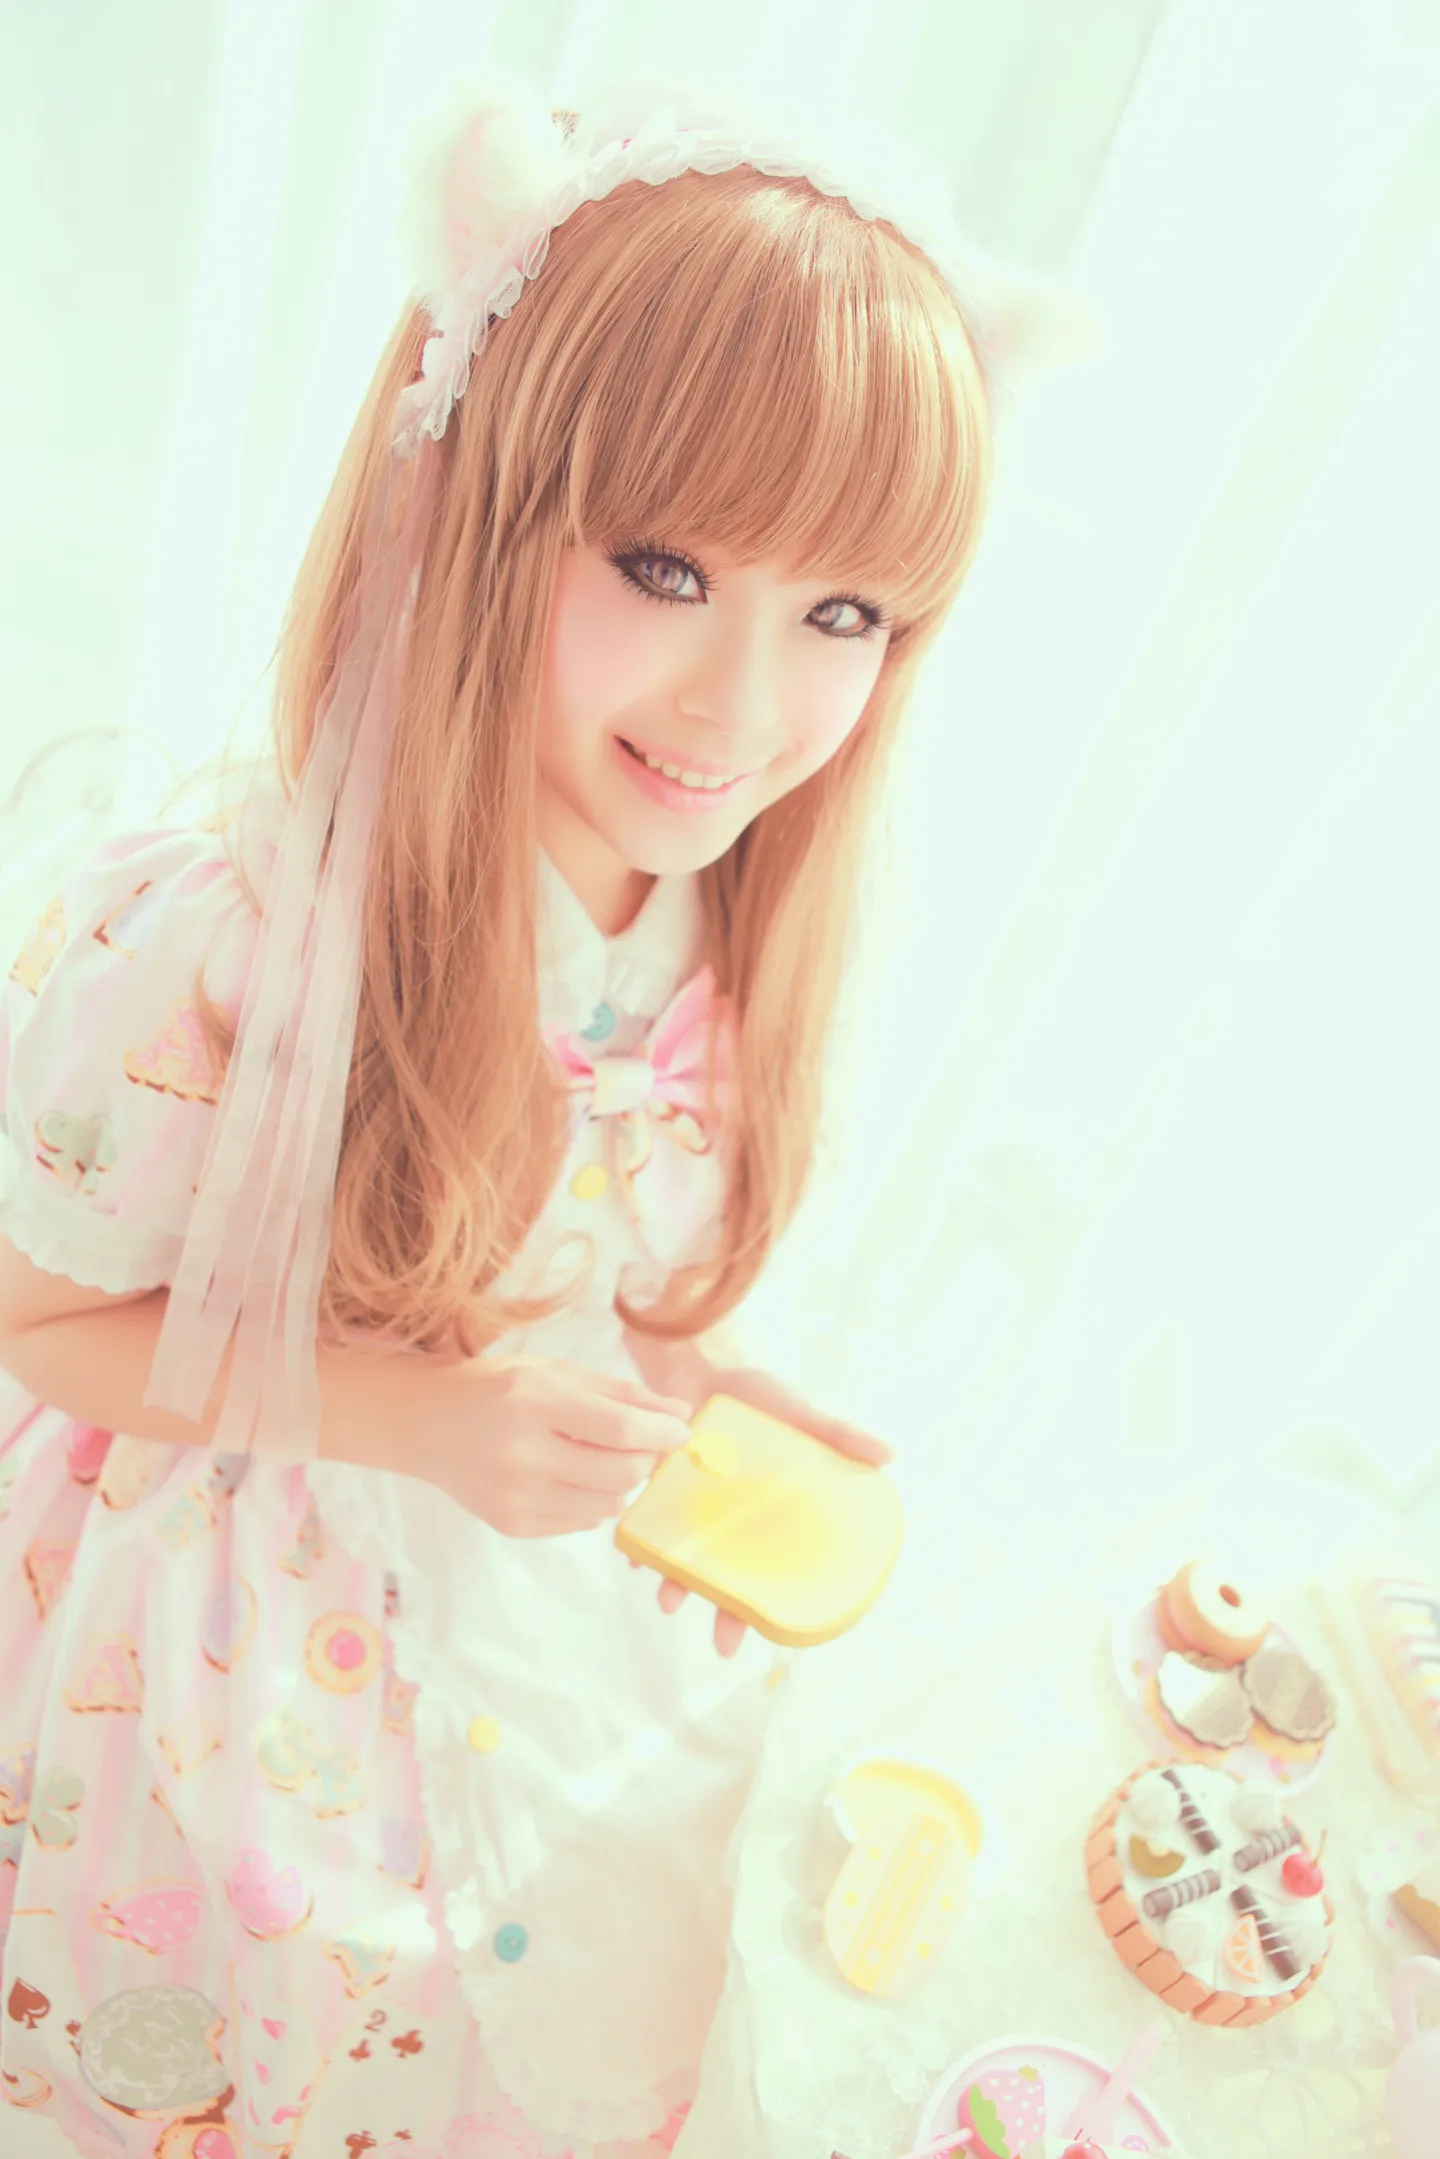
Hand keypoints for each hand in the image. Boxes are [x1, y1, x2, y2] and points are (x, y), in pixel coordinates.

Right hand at [416, 1353, 693, 1537]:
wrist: (428, 1425)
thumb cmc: (497, 1389)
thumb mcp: (555, 1373)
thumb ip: (621, 1393)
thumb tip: (681, 1413)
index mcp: (533, 1403)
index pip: (619, 1428)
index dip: (662, 1432)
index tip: (683, 1431)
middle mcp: (522, 1455)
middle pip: (621, 1473)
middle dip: (647, 1459)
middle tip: (645, 1443)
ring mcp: (516, 1498)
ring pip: (608, 1504)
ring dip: (621, 1481)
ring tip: (600, 1455)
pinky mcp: (513, 1526)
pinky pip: (583, 1521)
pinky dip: (593, 1499)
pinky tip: (569, 1474)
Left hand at [623, 1331, 893, 1658]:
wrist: (705, 1367)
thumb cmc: (760, 1399)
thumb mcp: (803, 1415)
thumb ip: (841, 1435)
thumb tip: (890, 1455)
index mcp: (764, 1518)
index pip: (771, 1571)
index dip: (774, 1604)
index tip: (779, 1636)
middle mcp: (727, 1524)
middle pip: (728, 1579)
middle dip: (725, 1613)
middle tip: (725, 1645)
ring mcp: (691, 1511)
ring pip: (684, 1561)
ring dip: (676, 1583)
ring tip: (669, 1601)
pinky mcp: (656, 1492)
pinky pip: (645, 1526)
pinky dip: (638, 1543)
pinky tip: (635, 1556)